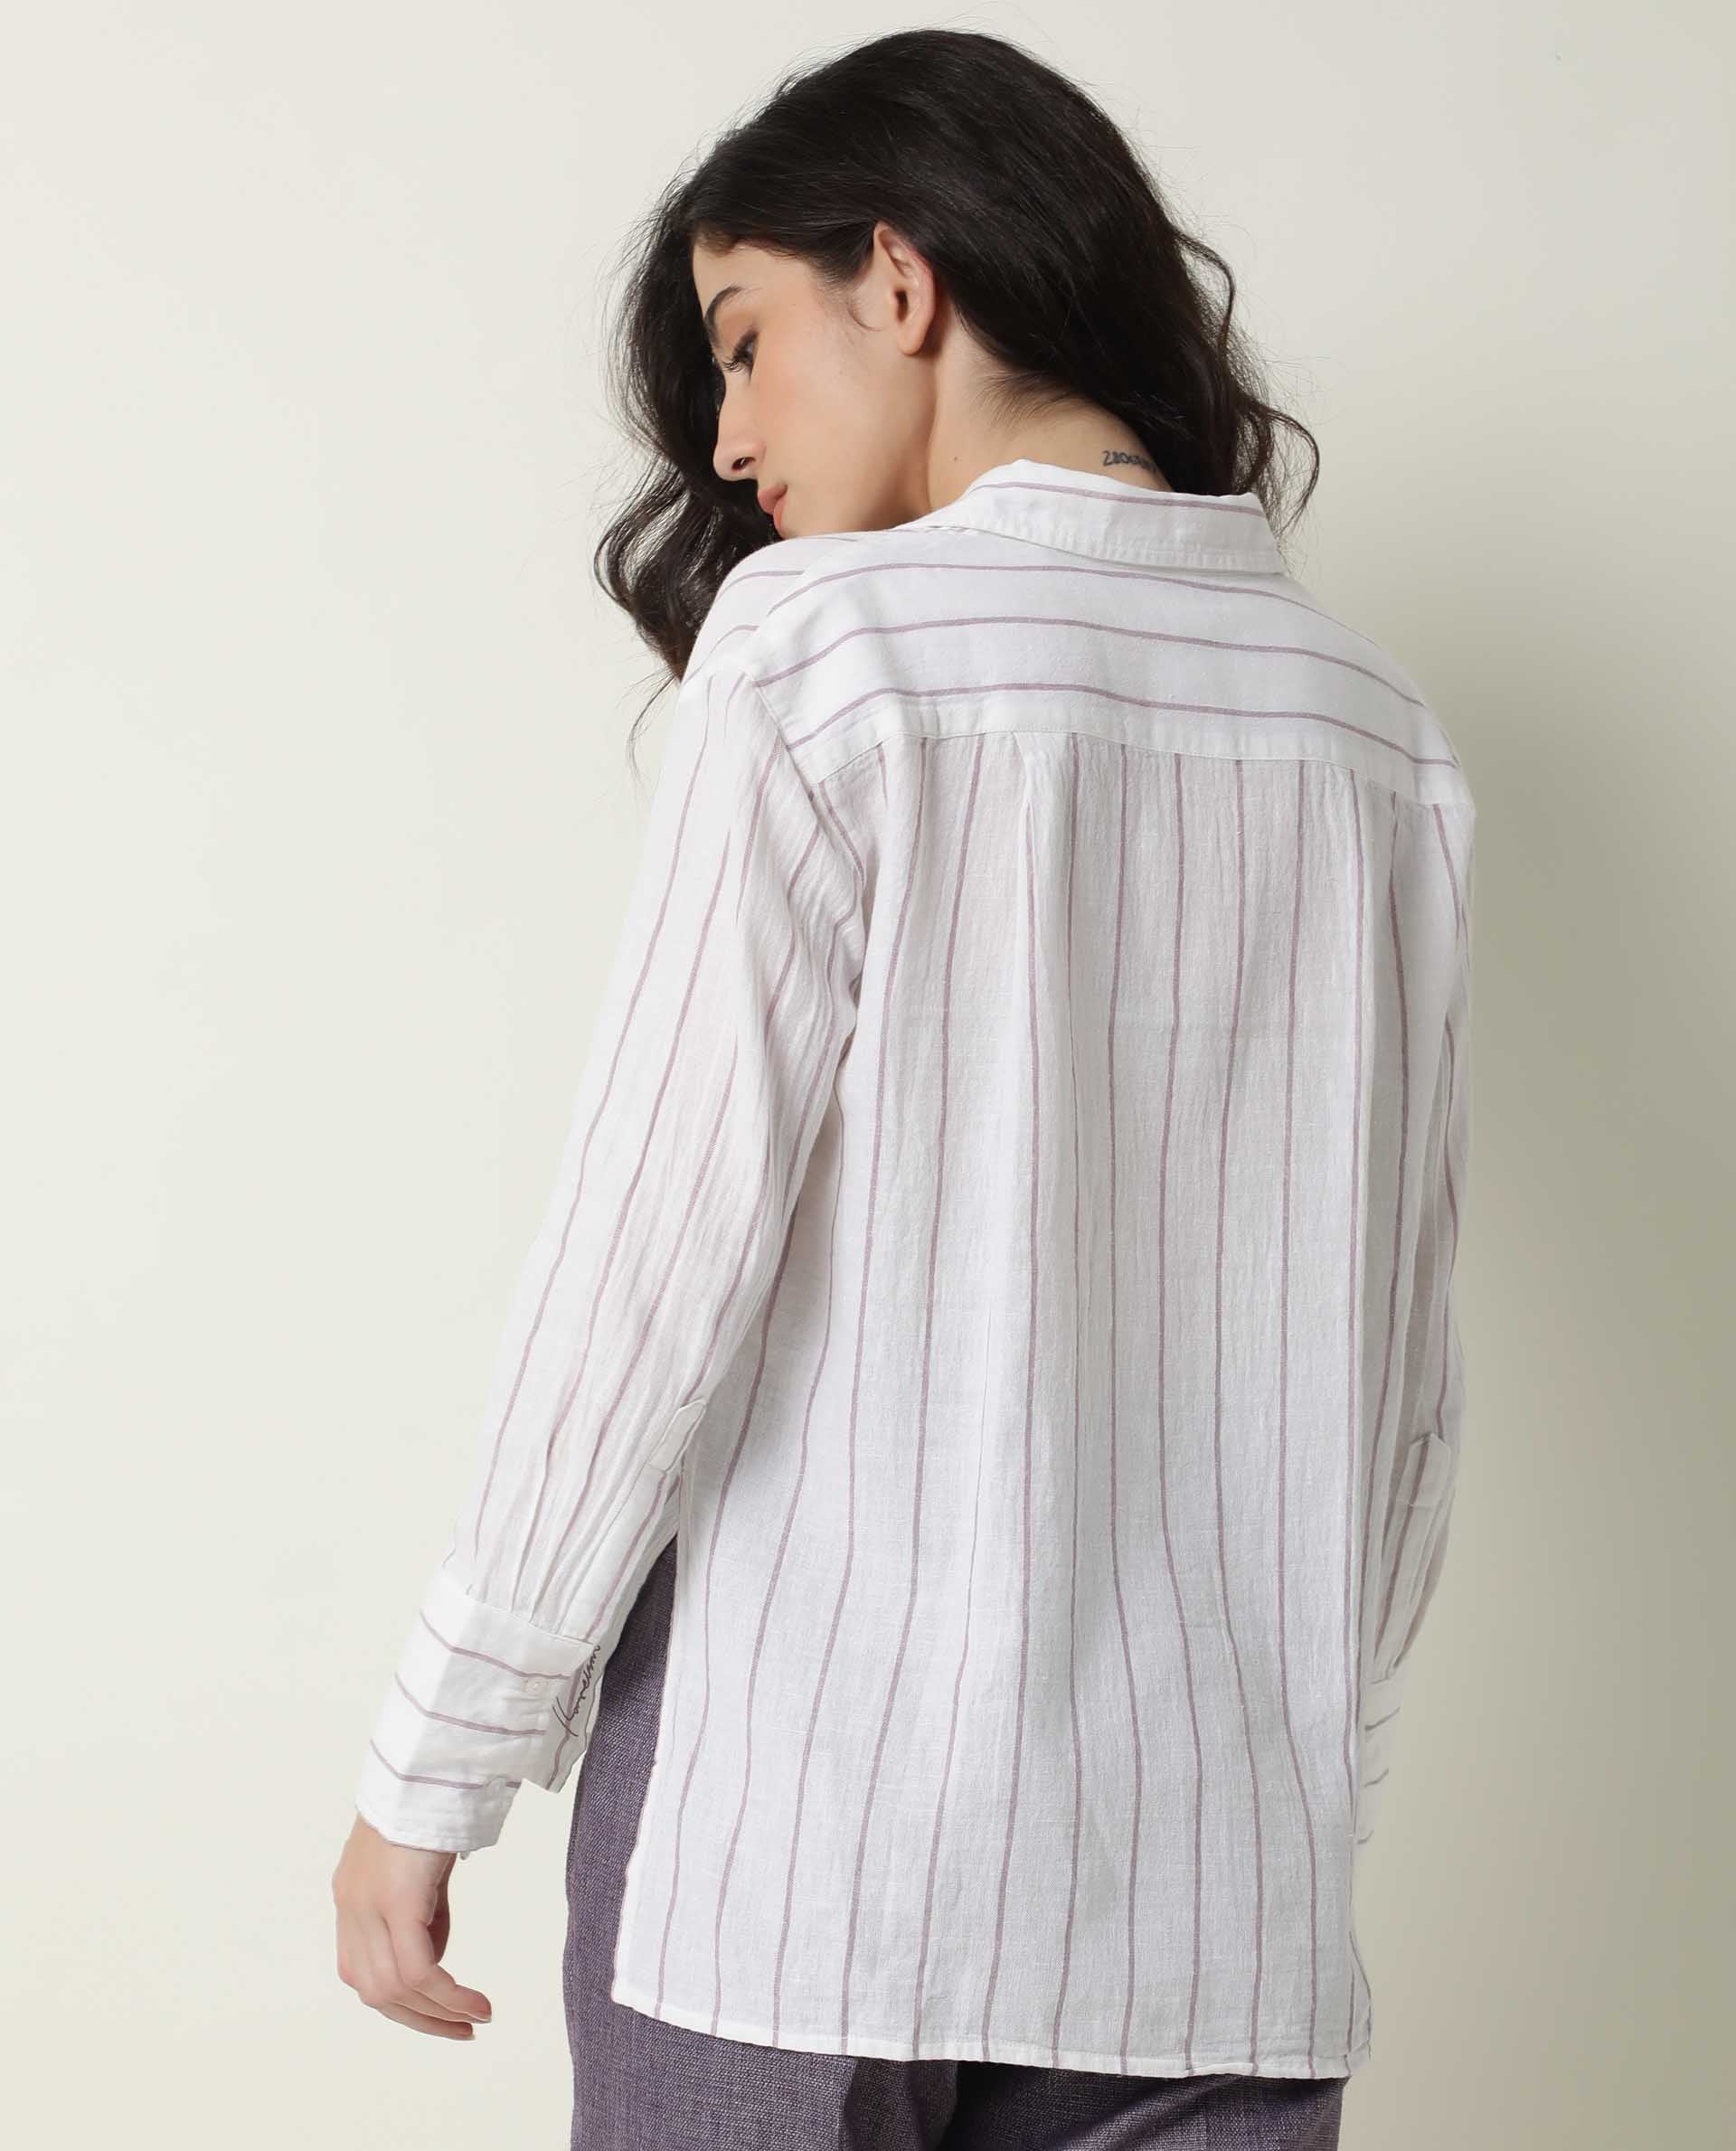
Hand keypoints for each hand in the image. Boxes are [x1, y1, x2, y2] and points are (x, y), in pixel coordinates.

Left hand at [332, 1812, 494, 2037]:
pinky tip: (474, 2002)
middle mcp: (350, 1906)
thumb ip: (420, 1908)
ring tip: (476, 2016)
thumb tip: (436, 1951)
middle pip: (374, 1991)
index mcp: (352, 1896)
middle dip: (420, 2019)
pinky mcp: (395, 1901)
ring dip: (438, 2012)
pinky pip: (419, 1969)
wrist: (431, 1761)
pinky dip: (447, 1995)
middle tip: (463, 2029)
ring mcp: (367, 1905)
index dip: (400, 2001)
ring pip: (394, 1988)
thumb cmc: (434, 1800)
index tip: (440, 2013)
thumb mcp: (422, 1865)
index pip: (364, 1971)